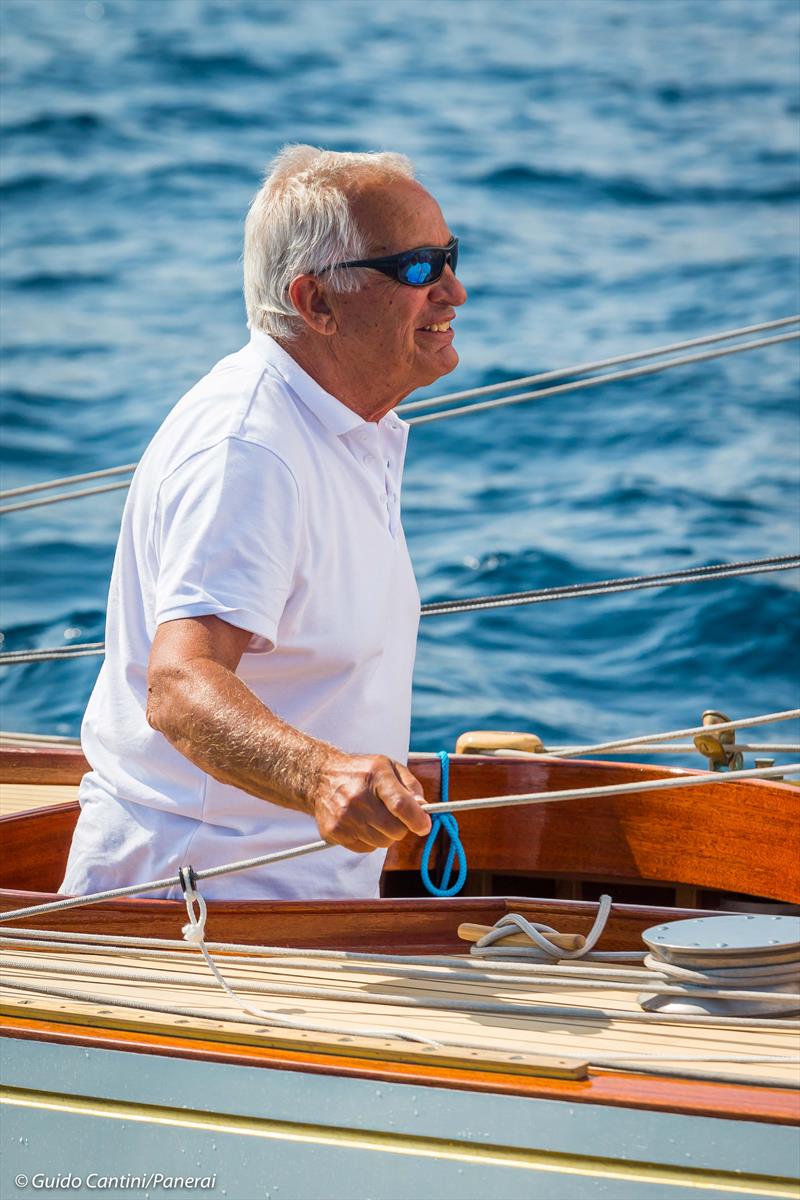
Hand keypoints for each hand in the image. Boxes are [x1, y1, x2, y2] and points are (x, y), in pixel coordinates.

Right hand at [313, 752, 431, 852]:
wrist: (320, 777)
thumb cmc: (362, 772)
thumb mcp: (389, 767)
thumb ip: (411, 787)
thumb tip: (424, 809)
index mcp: (376, 776)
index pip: (400, 805)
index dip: (418, 819)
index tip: (424, 825)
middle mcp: (357, 797)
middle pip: (395, 830)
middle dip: (402, 827)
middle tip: (395, 816)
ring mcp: (344, 817)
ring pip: (382, 842)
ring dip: (385, 834)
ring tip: (375, 817)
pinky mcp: (333, 832)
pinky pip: (365, 848)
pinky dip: (369, 840)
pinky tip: (361, 823)